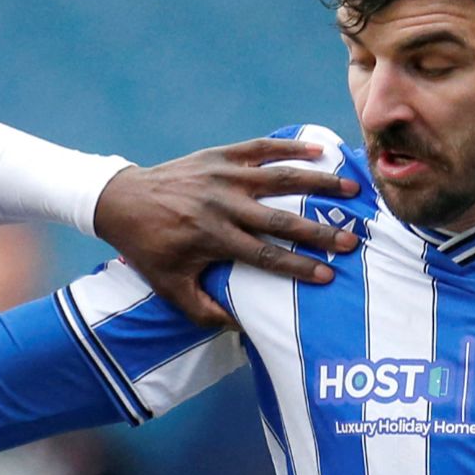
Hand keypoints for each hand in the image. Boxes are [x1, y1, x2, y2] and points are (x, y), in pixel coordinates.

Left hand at [94, 138, 361, 328]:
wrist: (121, 201)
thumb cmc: (149, 248)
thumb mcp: (170, 287)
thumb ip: (203, 311)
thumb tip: (239, 327)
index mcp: (213, 238)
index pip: (266, 256)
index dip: (298, 268)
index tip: (328, 277)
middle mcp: (223, 205)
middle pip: (280, 220)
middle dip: (318, 231)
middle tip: (351, 239)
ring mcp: (223, 176)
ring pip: (280, 178)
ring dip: (318, 183)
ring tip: (352, 189)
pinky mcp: (219, 156)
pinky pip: (261, 148)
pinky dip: (291, 147)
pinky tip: (320, 150)